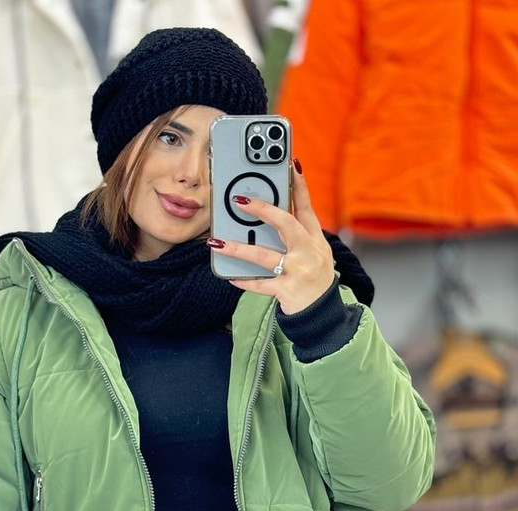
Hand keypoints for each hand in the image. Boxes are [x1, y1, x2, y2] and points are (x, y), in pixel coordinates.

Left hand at [208, 161, 334, 314]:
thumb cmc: (314, 281)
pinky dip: (244, 281)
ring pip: (265, 256)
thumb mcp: (315, 255)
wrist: (323, 315)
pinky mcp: (288, 291)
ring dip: (239, 248)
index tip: (291, 164)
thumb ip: (297, 237)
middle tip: (240, 201)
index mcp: (316, 240)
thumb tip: (265, 220)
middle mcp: (310, 252)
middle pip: (286, 224)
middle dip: (263, 210)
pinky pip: (260, 284)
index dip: (298, 186)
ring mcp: (299, 271)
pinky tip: (231, 276)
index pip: (306, 207)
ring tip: (217, 242)